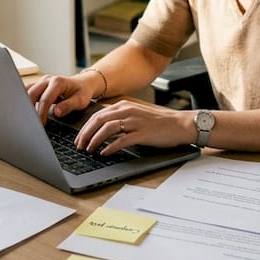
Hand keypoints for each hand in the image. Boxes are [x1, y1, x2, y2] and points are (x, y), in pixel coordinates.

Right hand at [26, 74, 94, 124]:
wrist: (83, 83)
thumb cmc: (82, 92)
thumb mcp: (80, 100)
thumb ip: (68, 106)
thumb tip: (56, 112)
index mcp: (57, 82)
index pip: (45, 99)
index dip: (41, 113)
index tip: (41, 125)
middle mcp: (47, 79)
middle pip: (31, 93)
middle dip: (30, 109)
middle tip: (31, 123)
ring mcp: (41, 81)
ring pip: (26, 91)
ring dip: (24, 104)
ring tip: (26, 118)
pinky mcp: (38, 85)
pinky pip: (27, 91)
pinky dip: (24, 100)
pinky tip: (25, 111)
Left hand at [75, 98, 194, 155]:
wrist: (180, 125)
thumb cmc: (159, 123)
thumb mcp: (136, 115)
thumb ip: (120, 118)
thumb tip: (102, 128)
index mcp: (124, 105)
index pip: (98, 114)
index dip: (85, 127)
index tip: (79, 138)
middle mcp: (128, 111)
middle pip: (99, 120)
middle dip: (86, 133)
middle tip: (79, 145)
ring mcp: (135, 121)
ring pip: (108, 128)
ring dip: (95, 140)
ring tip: (89, 150)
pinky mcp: (143, 133)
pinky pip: (122, 140)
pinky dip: (110, 147)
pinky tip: (104, 153)